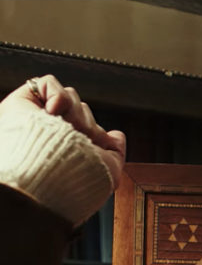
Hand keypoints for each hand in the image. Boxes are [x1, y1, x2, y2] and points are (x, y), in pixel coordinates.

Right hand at [0, 75, 125, 188]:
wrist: (52, 175)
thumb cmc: (77, 180)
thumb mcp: (108, 171)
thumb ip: (116, 153)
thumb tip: (117, 135)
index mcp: (66, 149)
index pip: (87, 128)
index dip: (96, 134)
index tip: (97, 147)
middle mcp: (49, 133)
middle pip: (81, 111)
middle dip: (87, 125)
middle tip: (81, 141)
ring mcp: (34, 117)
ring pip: (70, 97)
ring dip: (76, 113)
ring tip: (67, 131)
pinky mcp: (22, 102)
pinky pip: (48, 84)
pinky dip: (59, 96)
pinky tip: (54, 113)